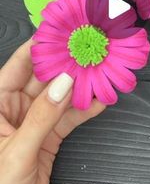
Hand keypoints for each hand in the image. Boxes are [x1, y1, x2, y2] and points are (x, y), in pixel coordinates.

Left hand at [0, 40, 104, 183]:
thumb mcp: (16, 152)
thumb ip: (42, 116)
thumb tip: (64, 83)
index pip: (20, 65)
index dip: (40, 46)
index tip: (62, 32)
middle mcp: (15, 107)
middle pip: (45, 78)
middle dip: (67, 65)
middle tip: (89, 50)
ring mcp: (33, 121)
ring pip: (60, 96)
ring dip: (80, 86)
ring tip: (101, 72)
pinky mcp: (47, 137)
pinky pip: (67, 118)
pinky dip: (84, 110)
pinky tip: (100, 100)